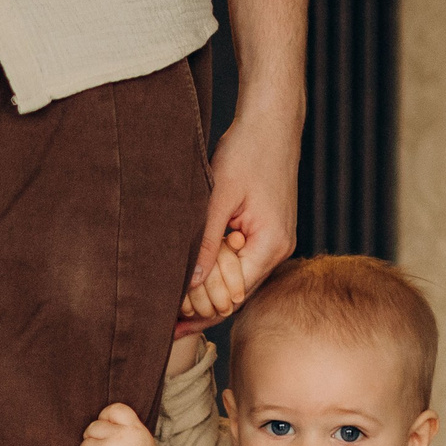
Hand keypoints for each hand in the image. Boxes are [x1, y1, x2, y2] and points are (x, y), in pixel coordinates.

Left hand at [76, 404, 171, 445]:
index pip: (114, 409)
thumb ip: (126, 427)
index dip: (106, 417)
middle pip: (94, 427)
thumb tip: (102, 420)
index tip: (107, 428)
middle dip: (95, 439)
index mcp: (134, 428)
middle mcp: (119, 437)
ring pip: (84, 445)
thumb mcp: (143, 440)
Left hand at [188, 114, 299, 327]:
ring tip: (173, 308)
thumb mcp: (219, 197)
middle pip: (236, 293)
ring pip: (237, 278)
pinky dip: (217, 270)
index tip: (171, 323)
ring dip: (208, 290)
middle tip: (166, 323)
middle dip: (203, 308)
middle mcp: (278, 248)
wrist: (272, 122)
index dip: (202, 311)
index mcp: (271, 244)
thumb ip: (206, 241)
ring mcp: (274, 241)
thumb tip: (190, 284)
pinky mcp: (266, 231)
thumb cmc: (247, 151)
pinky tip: (193, 279)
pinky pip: (240, 261)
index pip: (234, 294)